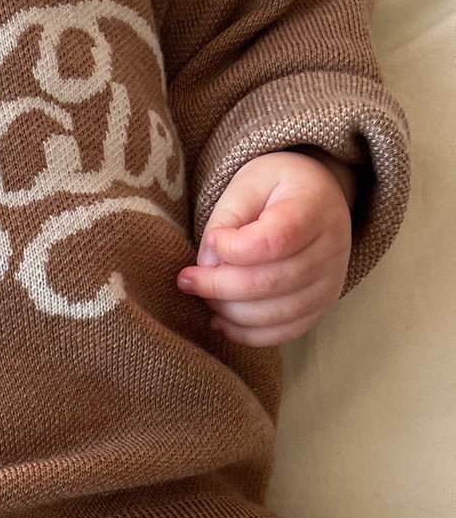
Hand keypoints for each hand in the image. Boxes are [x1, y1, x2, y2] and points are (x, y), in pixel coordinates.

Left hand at [175, 149, 356, 345]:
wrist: (317, 198)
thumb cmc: (277, 188)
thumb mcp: (249, 183)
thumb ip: (226, 218)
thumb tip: (208, 264)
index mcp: (315, 208)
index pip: (275, 241)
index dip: (233, 249)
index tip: (212, 241)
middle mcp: (331, 248)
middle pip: (271, 282)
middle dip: (218, 286)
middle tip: (187, 280)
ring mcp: (330, 282)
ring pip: (275, 314)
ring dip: (228, 311)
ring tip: (203, 296)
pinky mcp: (321, 306)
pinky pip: (284, 333)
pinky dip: (246, 333)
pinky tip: (220, 320)